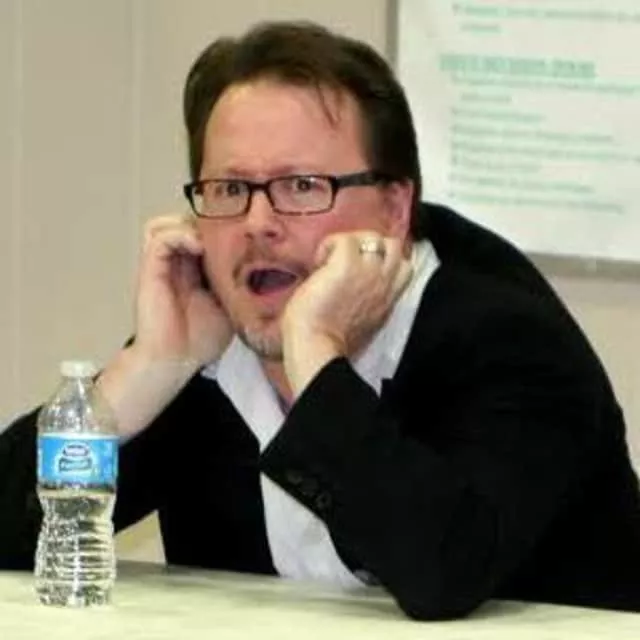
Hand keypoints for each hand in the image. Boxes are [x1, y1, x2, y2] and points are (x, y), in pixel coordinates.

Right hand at [134, 213, 231, 367]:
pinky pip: (160, 237)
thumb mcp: (230, 308)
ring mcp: (161, 266)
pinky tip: (197, 247)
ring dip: (187, 224)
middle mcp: (175, 264)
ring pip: (166, 223)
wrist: (174, 361)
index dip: (217, 228)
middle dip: (203, 222)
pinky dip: (179, 234)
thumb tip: (267, 275)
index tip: (241, 233)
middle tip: (225, 232)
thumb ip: (238, 287)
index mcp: (192, 271)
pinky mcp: (151, 270)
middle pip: (182, 222)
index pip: (200, 235)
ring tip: (207, 241)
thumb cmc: (198, 341)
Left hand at [282, 232, 412, 396]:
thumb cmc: (329, 344)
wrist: (316, 347)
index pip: (405, 267)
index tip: (363, 268)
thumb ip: (366, 301)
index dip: (386, 260)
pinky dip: (329, 245)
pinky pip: (343, 239)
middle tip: (348, 259)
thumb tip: (349, 285)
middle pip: (395, 246)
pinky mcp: (347, 263)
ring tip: (334, 259)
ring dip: (353, 242)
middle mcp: (384, 282)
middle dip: (373, 246)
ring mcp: (369, 270)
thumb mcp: (363, 322)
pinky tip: (319, 263)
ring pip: (374, 237)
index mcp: (388, 299)